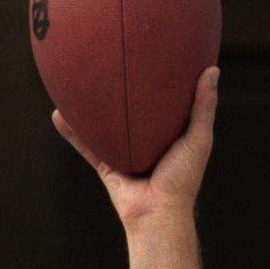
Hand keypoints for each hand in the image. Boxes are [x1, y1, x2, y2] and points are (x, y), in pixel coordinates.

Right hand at [52, 67, 218, 229]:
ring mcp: (124, 153)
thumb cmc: (183, 179)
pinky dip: (71, 131)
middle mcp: (145, 142)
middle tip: (109, 59)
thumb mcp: (198, 139)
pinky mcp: (107, 166)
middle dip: (119, 90)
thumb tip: (212, 70)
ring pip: (103, 125)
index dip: (159, 82)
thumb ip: (203, 108)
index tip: (152, 54)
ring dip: (89, 108)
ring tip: (76, 81)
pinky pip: (86, 145)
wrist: (157, 214)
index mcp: (169, 135)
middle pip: (129, 111)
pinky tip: (58, 112)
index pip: (163, 104)